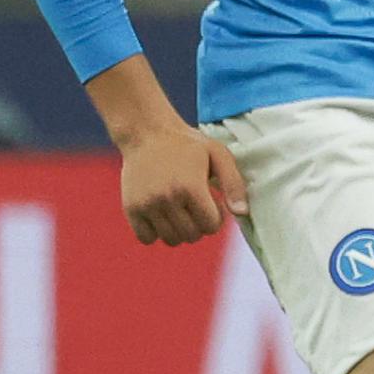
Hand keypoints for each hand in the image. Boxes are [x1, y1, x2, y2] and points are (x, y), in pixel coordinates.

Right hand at [120, 120, 245, 245]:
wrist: (147, 133)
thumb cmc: (187, 145)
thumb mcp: (218, 154)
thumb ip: (234, 184)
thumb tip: (242, 213)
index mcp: (191, 187)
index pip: (211, 226)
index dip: (216, 217)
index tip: (211, 203)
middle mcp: (167, 199)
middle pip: (192, 235)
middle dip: (199, 225)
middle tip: (195, 207)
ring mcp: (147, 205)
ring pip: (171, 240)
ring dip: (179, 231)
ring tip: (180, 211)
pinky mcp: (131, 208)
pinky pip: (146, 238)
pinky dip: (156, 233)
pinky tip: (161, 216)